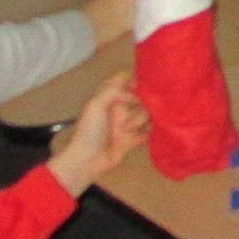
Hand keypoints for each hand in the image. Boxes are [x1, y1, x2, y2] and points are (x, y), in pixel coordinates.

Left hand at [48, 72, 149, 195]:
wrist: (86, 160)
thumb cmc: (89, 131)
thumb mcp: (95, 105)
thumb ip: (115, 92)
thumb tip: (136, 96)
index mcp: (110, 98)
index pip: (125, 80)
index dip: (135, 78)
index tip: (144, 82)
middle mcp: (121, 108)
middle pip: (141, 96)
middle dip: (144, 100)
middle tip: (143, 106)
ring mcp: (128, 124)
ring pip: (147, 113)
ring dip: (142, 119)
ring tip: (128, 129)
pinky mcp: (134, 139)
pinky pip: (149, 132)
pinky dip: (152, 132)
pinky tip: (147, 133)